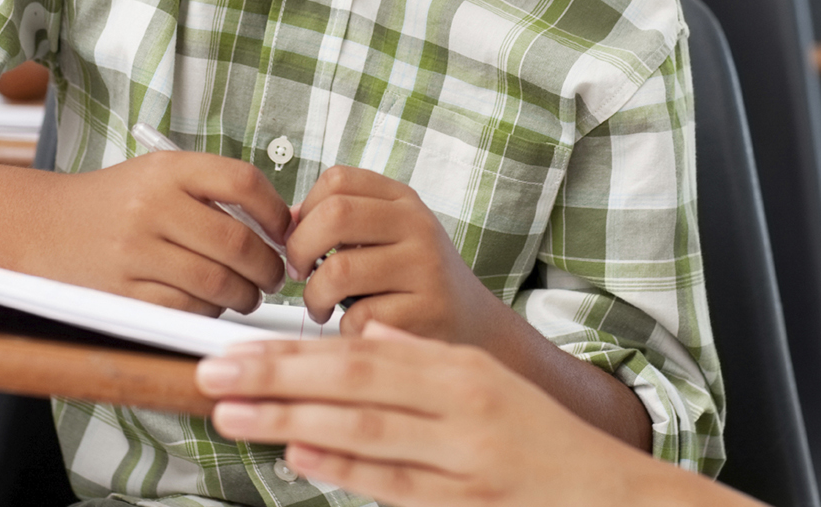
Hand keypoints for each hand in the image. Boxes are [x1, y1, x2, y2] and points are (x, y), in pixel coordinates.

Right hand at [29, 152, 290, 316]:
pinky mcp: (122, 291)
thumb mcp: (161, 176)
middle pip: (236, 242)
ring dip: (244, 296)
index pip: (242, 182)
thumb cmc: (114, 203)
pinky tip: (211, 305)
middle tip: (272, 276)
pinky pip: (185, 309)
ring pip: (216, 283)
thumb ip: (216, 192)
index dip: (276, 211)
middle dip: (267, 267)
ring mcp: (135, 252)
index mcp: (167, 170)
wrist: (45, 227)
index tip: (284, 231)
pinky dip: (208, 312)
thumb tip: (283, 222)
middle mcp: (151, 207)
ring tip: (247, 294)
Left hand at [196, 324, 745, 506]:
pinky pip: (397, 482)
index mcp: (456, 370)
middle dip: (275, 376)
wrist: (609, 494)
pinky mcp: (468, 498)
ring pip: (366, 428)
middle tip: (211, 374)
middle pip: (352, 381)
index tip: (235, 352)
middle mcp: (458, 404)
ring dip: (293, 419)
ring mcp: (463, 454)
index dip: (291, 351)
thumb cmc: (540, 442)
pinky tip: (303, 456)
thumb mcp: (485, 385)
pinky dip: (347, 469)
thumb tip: (373, 330)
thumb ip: (425, 360)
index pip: (359, 350)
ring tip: (233, 415)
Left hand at [286, 166, 509, 341]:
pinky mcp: (426, 312)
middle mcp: (418, 226)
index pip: (337, 179)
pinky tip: (354, 328)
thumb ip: (343, 222)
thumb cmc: (416, 280)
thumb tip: (285, 221)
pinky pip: (358, 316)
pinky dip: (343, 328)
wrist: (475, 324)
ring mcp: (425, 268)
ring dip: (314, 296)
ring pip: (339, 269)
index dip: (304, 210)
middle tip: (298, 272)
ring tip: (321, 306)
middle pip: (335, 214)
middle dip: (299, 248)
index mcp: (402, 200)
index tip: (300, 238)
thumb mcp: (389, 235)